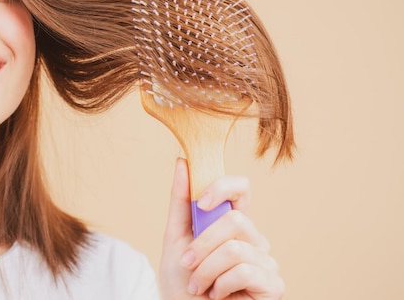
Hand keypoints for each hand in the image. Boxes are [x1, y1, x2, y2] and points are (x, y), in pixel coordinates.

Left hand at [158, 158, 283, 299]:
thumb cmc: (182, 283)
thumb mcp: (175, 239)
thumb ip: (180, 203)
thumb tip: (182, 161)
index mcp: (231, 224)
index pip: (241, 188)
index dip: (222, 187)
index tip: (199, 203)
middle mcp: (253, 238)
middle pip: (235, 220)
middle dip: (202, 244)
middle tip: (187, 264)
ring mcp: (265, 262)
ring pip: (234, 249)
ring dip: (205, 271)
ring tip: (198, 286)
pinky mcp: (273, 285)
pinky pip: (244, 271)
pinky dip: (220, 285)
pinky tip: (217, 295)